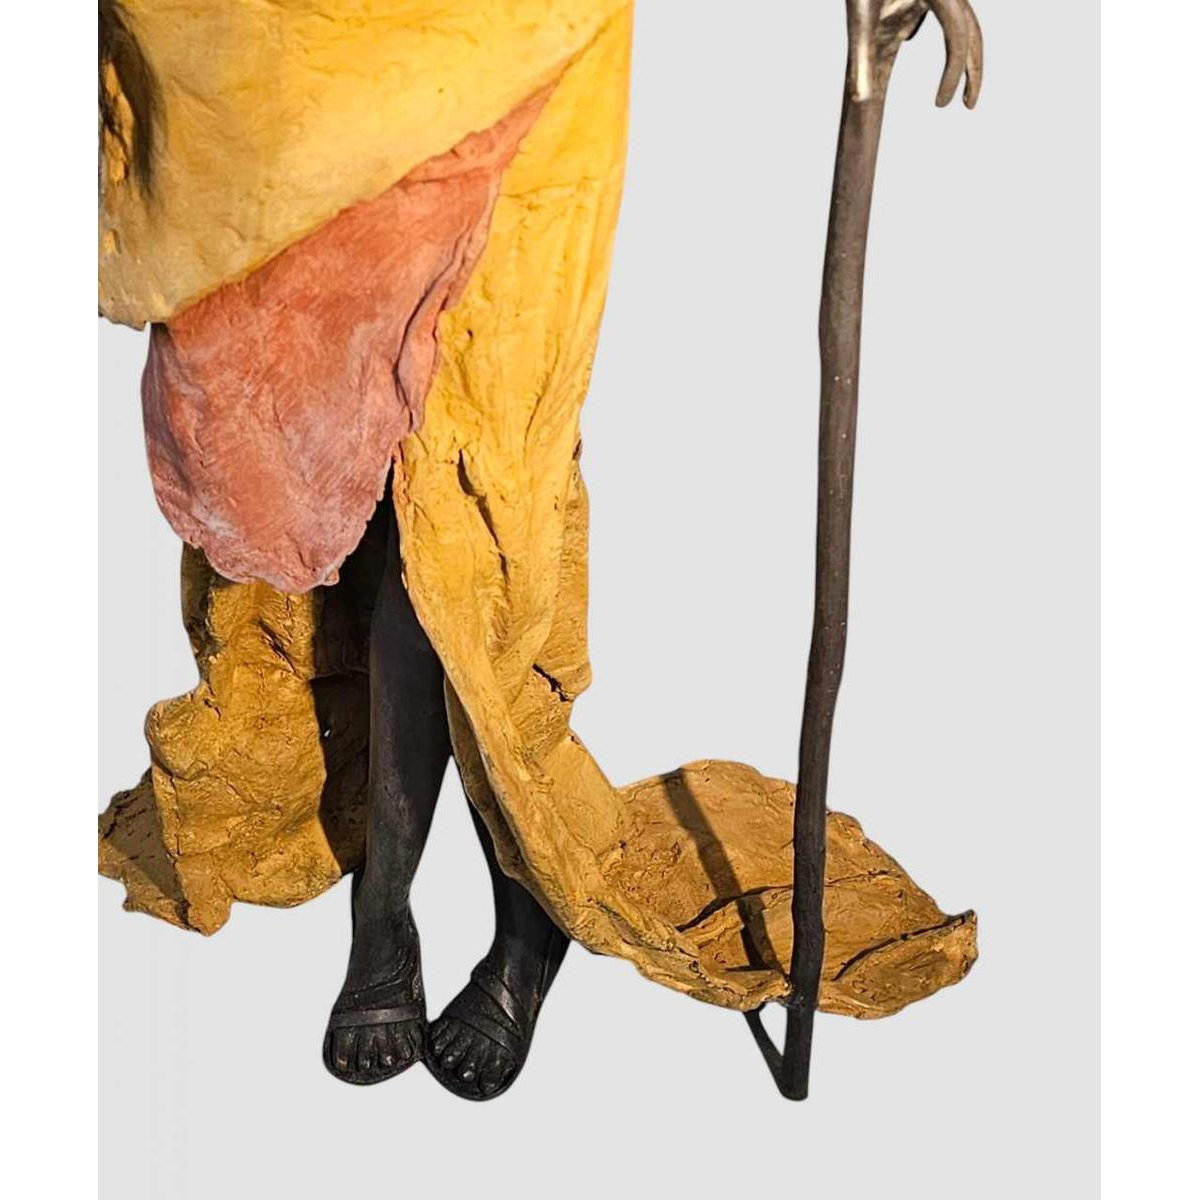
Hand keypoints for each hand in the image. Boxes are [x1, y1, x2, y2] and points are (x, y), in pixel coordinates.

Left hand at [847, 0, 982, 107]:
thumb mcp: (857, 22)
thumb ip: (859, 61)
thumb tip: (859, 101)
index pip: (957, 36)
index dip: (953, 73)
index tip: (939, 106)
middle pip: (972, 32)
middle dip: (973, 71)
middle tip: (969, 107)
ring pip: (967, 26)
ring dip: (967, 61)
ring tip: (963, 97)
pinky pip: (952, 21)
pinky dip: (954, 46)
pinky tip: (942, 69)